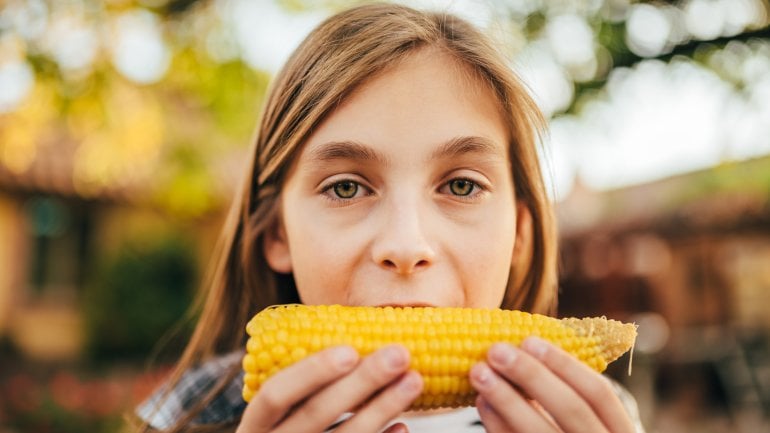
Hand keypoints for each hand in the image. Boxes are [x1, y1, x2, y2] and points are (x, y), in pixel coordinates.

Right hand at [236, 344, 422, 432]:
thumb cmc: (289, 425)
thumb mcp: (284, 407)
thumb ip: (306, 380)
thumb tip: (358, 330)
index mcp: (256, 423)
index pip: (276, 394)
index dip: (311, 372)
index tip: (351, 350)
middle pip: (316, 413)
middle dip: (362, 382)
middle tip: (400, 354)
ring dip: (383, 408)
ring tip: (414, 380)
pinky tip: (403, 426)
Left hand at [469, 338, 634, 432]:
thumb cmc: (572, 432)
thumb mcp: (584, 418)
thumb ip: (563, 391)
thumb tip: (524, 348)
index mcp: (620, 430)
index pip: (599, 393)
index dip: (565, 364)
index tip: (529, 340)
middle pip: (571, 409)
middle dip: (531, 375)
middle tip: (496, 350)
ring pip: (539, 432)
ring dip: (506, 399)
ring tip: (480, 372)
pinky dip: (498, 425)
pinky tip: (482, 403)